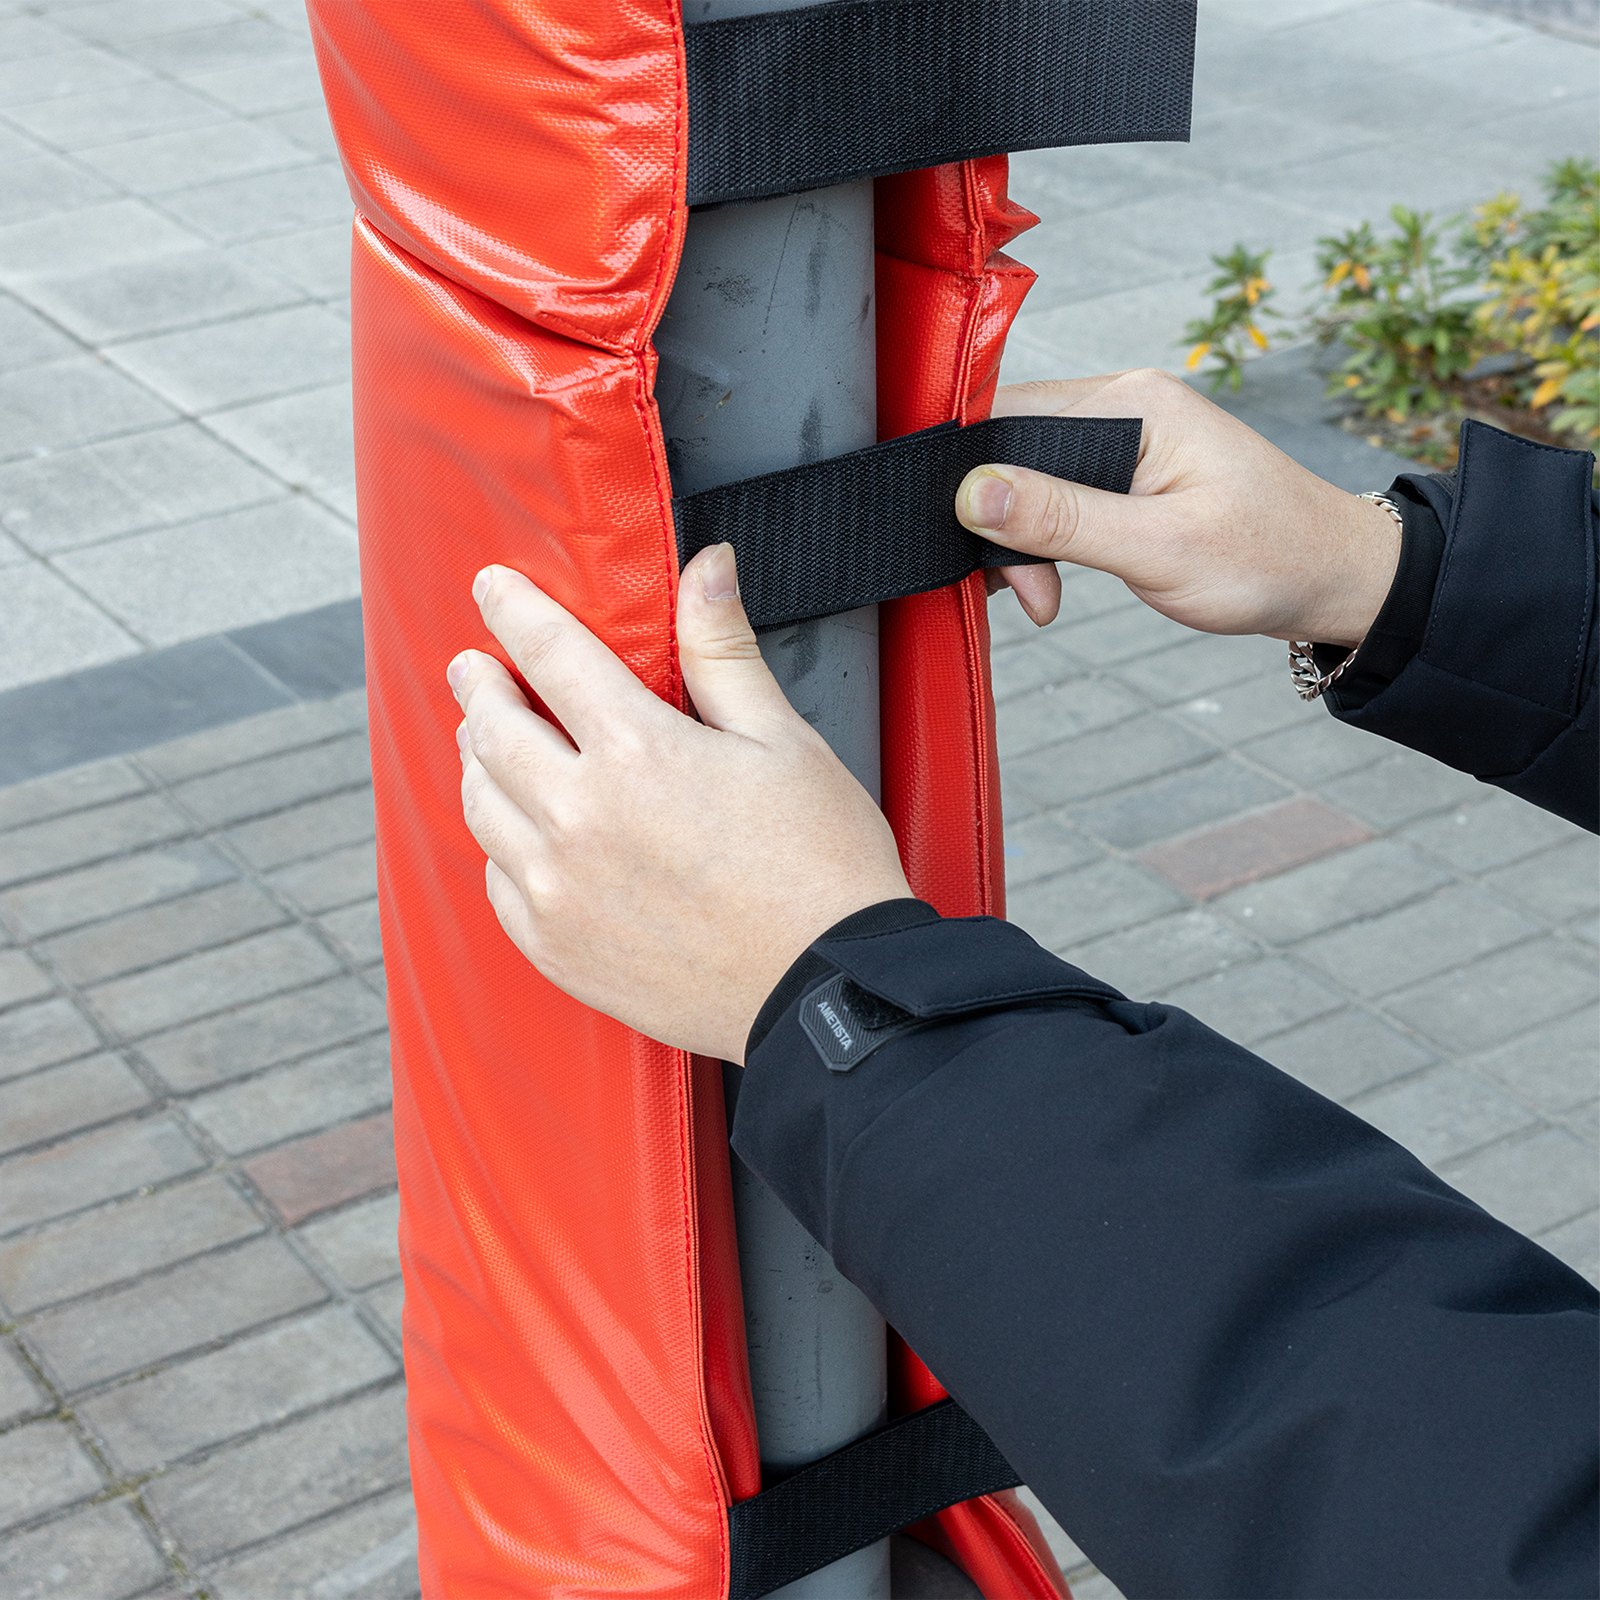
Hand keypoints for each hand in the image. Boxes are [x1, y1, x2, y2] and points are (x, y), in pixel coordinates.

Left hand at [447, 546, 910, 1064]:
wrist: (825, 991)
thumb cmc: (821, 866)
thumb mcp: (783, 742)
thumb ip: (724, 652)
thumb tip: (706, 567)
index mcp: (637, 753)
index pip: (549, 654)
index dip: (514, 610)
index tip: (492, 588)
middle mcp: (579, 819)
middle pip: (493, 729)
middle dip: (478, 685)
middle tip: (474, 668)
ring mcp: (558, 890)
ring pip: (482, 804)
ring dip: (477, 760)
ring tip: (487, 741)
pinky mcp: (558, 948)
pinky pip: (497, 881)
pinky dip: (498, 842)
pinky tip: (517, 832)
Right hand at [961, 368, 1401, 648]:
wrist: (1335, 579)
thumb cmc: (1267, 561)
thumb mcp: (1157, 549)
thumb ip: (1061, 519)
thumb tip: (971, 492)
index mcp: (1133, 403)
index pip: (1009, 418)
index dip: (972, 484)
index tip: (979, 556)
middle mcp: (1125, 405)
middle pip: (1011, 449)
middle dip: (997, 526)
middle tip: (1022, 594)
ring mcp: (1127, 437)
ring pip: (1028, 480)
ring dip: (1021, 543)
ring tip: (1042, 598)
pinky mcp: (1128, 471)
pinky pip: (1056, 496)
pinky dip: (1044, 543)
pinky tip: (1051, 584)